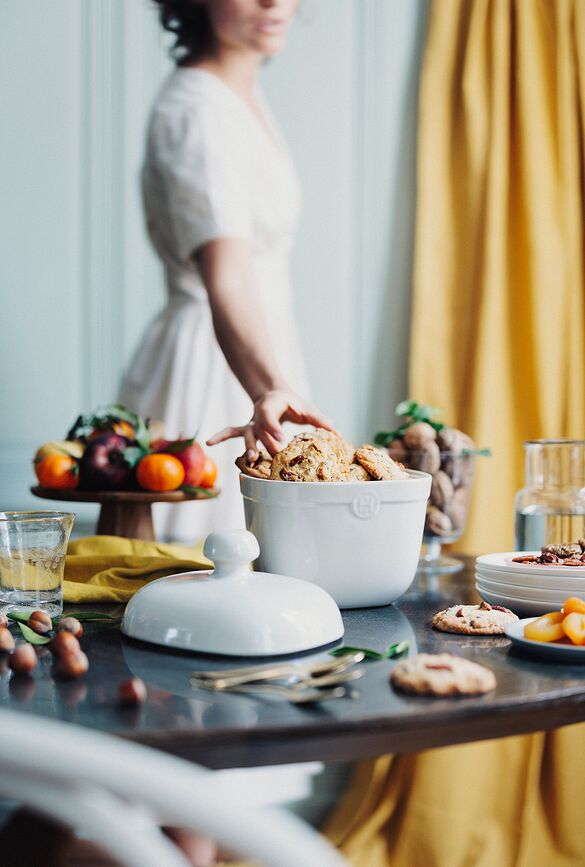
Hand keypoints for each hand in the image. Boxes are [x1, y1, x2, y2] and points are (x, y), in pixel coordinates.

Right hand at [206, 389, 334, 457]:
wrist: (273, 393)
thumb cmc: (292, 403)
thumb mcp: (306, 408)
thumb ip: (320, 420)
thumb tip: (338, 434)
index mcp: (272, 404)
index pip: (270, 416)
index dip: (274, 427)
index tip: (281, 439)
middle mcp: (258, 414)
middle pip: (258, 429)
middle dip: (264, 443)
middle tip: (271, 455)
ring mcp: (251, 423)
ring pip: (246, 435)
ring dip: (248, 447)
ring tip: (251, 459)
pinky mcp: (247, 430)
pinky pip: (231, 432)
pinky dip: (220, 436)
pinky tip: (209, 442)